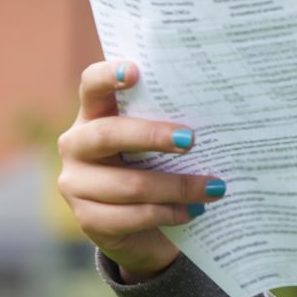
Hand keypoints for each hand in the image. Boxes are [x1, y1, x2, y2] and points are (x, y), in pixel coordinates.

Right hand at [56, 60, 224, 283]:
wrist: (137, 225)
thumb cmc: (154, 165)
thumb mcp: (157, 141)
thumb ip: (170, 122)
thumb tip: (220, 112)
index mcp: (93, 115)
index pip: (92, 85)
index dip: (108, 76)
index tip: (134, 71)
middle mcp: (76, 145)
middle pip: (108, 134)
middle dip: (153, 136)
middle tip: (192, 139)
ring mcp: (76, 184)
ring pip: (130, 184)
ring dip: (179, 187)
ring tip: (214, 188)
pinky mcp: (89, 219)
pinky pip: (134, 216)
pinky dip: (170, 213)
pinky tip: (194, 211)